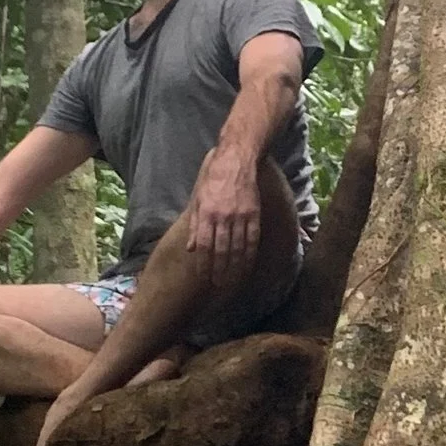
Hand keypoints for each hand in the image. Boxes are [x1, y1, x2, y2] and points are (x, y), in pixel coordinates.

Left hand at [186, 145, 261, 289]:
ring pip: (237, 248)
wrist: (236, 161)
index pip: (204, 246)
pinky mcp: (254, 213)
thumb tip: (191, 248)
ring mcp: (240, 216)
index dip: (204, 264)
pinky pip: (252, 238)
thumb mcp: (197, 200)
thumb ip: (194, 225)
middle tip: (218, 285)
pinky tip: (247, 265)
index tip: (204, 277)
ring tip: (232, 281)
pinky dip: (250, 254)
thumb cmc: (213, 180)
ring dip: (235, 267)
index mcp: (206, 214)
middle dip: (219, 270)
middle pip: (221, 251)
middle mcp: (223, 217)